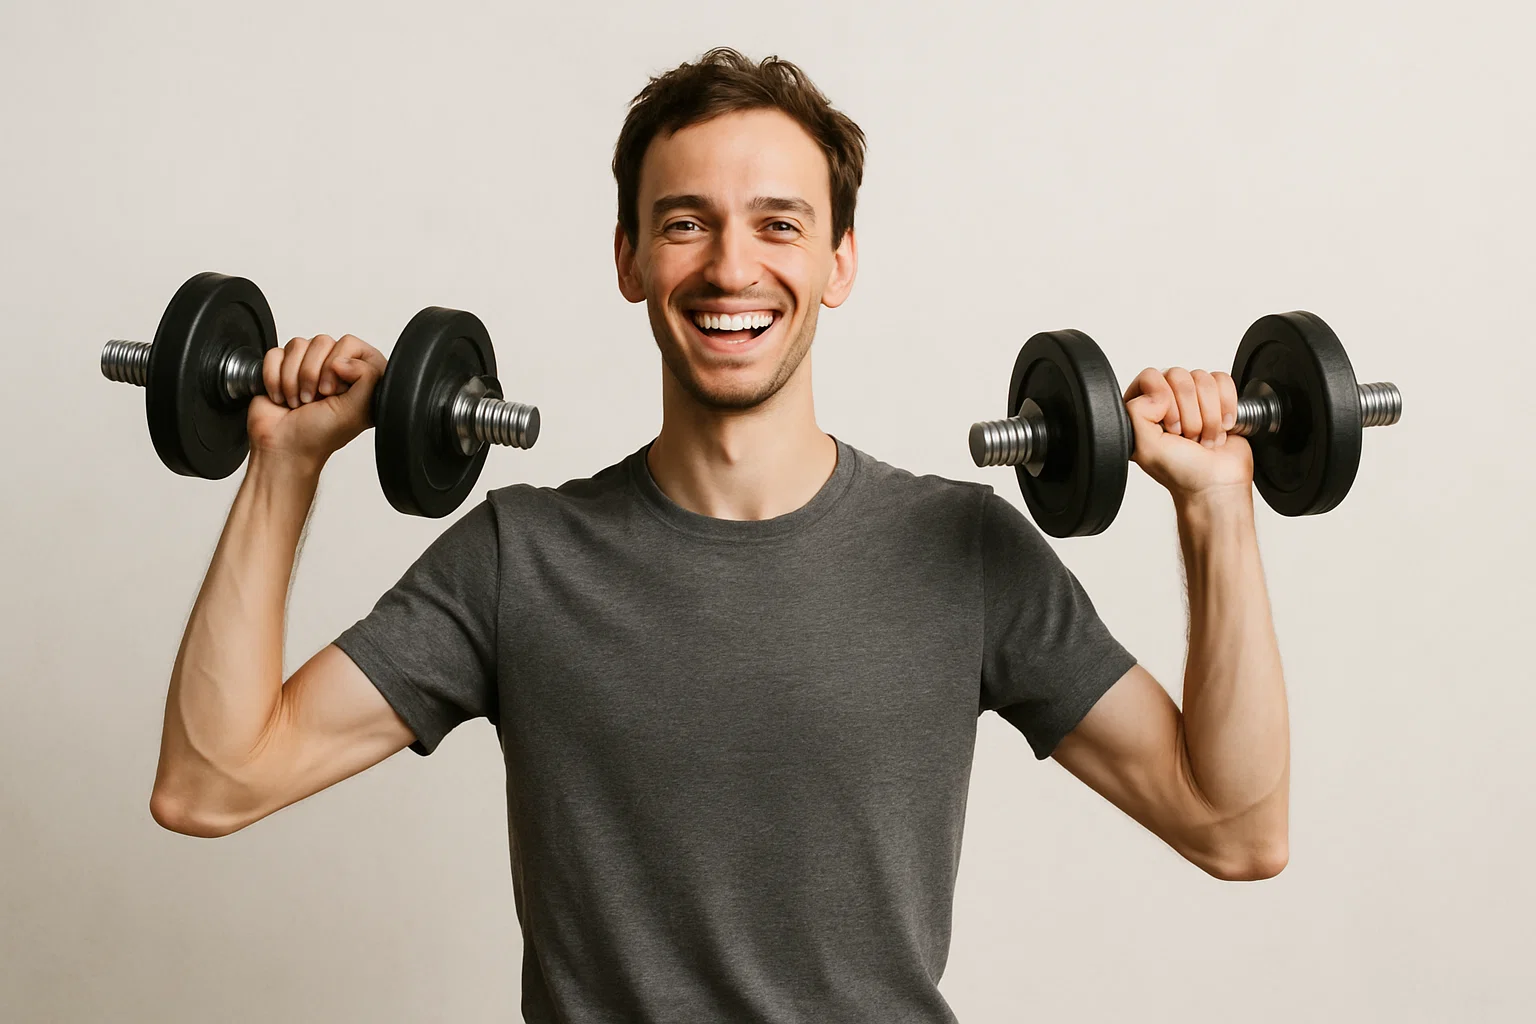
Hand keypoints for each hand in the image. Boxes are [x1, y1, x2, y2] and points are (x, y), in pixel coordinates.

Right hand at [246, 334, 387, 467]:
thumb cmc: (318, 437)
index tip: (333, 391)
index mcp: (357, 378)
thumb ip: (367, 378)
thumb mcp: (356, 411)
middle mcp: (333, 370)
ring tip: (298, 401)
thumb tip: (343, 358)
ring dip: (293, 378)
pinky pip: (276, 354)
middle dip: (312, 374)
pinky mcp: (281, 368)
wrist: (282, 448)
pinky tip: (281, 397)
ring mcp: (306, 367)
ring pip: (298, 345)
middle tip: (313, 399)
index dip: (338, 365)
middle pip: (322, 341)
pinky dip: (274, 378)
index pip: (351, 344)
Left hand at [1123, 366, 1253, 504]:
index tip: (1171, 428)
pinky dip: (1226, 406)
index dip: (1165, 400)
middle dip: (1190, 412)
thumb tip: (1155, 391)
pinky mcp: (1218, 399)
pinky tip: (1222, 428)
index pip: (1150, 377)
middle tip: (1188, 437)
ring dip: (1208, 415)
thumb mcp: (1145, 447)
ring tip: (1204, 437)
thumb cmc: (1183, 473)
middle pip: (1179, 376)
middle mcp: (1165, 401)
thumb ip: (1135, 412)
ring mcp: (1192, 399)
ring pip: (1203, 379)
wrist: (1217, 485)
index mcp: (1141, 410)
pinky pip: (1223, 381)